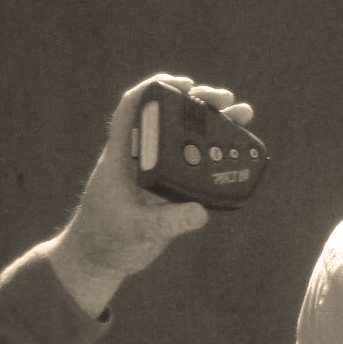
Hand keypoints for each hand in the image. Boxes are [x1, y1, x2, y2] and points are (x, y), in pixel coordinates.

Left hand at [43, 74, 253, 315]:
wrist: (102, 258)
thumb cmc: (106, 239)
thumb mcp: (136, 230)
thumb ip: (166, 223)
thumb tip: (198, 212)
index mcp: (123, 156)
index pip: (133, 108)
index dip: (156, 90)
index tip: (184, 85)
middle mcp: (142, 158)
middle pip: (170, 118)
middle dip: (199, 103)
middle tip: (225, 99)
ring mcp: (159, 172)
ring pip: (188, 139)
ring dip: (214, 124)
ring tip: (240, 115)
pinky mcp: (172, 190)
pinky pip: (197, 165)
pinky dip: (218, 154)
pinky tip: (238, 150)